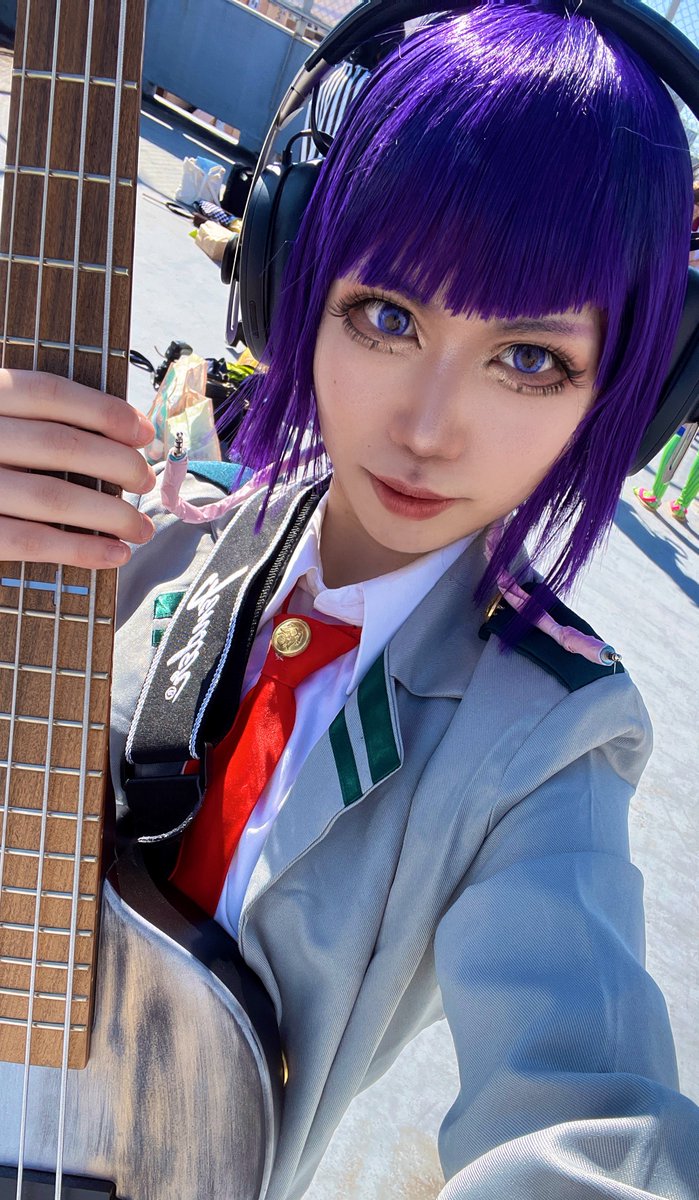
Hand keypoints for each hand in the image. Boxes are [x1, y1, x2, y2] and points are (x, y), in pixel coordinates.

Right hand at [0, 369, 156, 568]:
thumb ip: (26, 417)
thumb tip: (113, 431)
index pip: (48, 394)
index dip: (104, 411)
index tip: (143, 431)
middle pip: (60, 445)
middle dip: (117, 465)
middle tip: (146, 480)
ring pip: (53, 498)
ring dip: (111, 515)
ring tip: (141, 528)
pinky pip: (32, 542)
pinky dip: (81, 550)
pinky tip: (114, 554)